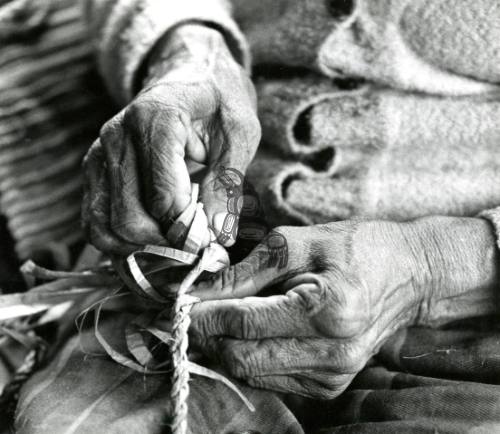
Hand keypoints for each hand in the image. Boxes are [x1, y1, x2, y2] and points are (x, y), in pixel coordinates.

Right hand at [82, 24, 260, 254]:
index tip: (210, 241)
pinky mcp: (94, 172)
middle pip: (129, 218)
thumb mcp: (240, 137)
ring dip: (141, 247)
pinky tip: (149, 240)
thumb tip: (218, 237)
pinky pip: (94, 222)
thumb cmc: (219, 107)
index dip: (188, 231)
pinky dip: (119, 243)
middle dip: (165, 243)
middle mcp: (116, 136)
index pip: (164, 197)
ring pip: (106, 226)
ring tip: (173, 242)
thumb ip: (227, 186)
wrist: (190, 81)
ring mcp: (99, 155)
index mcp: (155, 119)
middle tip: (193, 245)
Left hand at [189, 217, 499, 397]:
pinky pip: (272, 379)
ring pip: (252, 373)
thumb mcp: (300, 243)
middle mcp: (332, 352)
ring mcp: (333, 374)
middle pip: (242, 357)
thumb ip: (246, 270)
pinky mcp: (331, 384)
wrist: (409, 274)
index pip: (244, 322)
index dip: (202, 315)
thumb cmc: (357, 248)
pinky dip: (249, 358)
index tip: (174, 307)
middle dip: (206, 336)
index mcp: (327, 309)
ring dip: (224, 348)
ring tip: (214, 320)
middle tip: (187, 314)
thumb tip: (200, 290)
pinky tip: (247, 333)